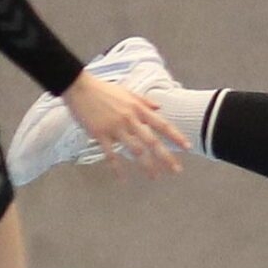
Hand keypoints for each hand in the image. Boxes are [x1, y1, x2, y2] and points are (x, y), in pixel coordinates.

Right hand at [61, 73, 187, 177]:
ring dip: (146, 165)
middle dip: (166, 157)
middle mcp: (130, 119)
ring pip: (135, 150)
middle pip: (152, 141)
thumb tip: (159, 107)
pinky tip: (122, 179)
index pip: (162, 125)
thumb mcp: (127, 92)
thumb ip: (144, 101)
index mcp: (138, 109)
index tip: (187, 147)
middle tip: (176, 170)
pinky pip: (111, 155)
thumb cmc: (104, 89)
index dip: (176, 137)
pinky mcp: (100, 134)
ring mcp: (115, 127)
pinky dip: (117, 168)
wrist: (79, 87)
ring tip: (154, 177)